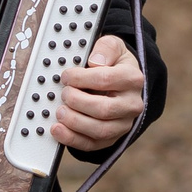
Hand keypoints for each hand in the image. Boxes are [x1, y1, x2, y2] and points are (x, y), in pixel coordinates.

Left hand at [52, 34, 145, 152]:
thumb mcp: (113, 47)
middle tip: (64, 94)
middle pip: (103, 109)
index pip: (105, 79)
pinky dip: (73, 139)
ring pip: (100, 130)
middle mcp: (132, 104)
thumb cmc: (114, 64)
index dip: (81, 78)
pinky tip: (59, 130)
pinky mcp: (112, 138)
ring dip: (75, 122)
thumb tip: (95, 61)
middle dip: (77, 102)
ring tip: (60, 112)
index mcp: (132, 79)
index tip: (67, 76)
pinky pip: (93, 145)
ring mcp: (123, 124)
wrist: (122, 83)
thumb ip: (106, 48)